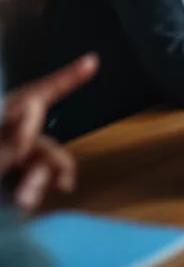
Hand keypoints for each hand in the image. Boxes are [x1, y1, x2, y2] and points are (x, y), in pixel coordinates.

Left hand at [0, 54, 98, 210]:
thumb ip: (7, 139)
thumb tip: (33, 109)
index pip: (30, 96)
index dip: (63, 79)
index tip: (91, 63)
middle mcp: (3, 138)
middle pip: (39, 133)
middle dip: (42, 151)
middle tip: (35, 166)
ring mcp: (6, 162)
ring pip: (41, 160)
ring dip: (38, 179)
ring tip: (24, 202)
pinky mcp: (8, 184)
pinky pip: (35, 180)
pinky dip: (36, 188)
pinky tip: (28, 203)